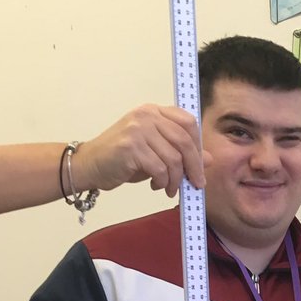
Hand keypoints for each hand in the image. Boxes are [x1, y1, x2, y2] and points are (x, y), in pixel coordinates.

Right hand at [74, 104, 207, 195]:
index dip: (198, 146)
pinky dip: (162, 182)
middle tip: (196, 184)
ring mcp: (138, 129)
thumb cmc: (124, 159)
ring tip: (168, 188)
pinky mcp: (131, 146)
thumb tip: (210, 159)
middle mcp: (147, 115)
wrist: (90, 165)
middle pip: (184, 140)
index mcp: (154, 112)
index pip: (188, 122)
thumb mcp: (156, 152)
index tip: (201, 167)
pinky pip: (160, 168)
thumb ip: (180, 152)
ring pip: (173, 158)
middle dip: (193, 167)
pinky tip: (156, 186)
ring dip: (175, 179)